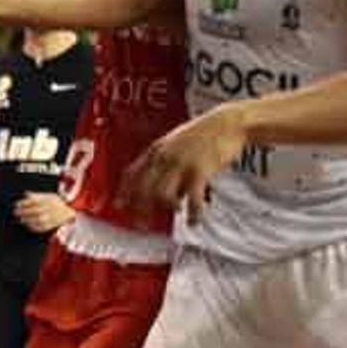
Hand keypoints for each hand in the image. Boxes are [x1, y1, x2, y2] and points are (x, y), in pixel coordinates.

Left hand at [13, 191, 74, 233]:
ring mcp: (50, 218)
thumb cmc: (58, 202)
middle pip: (32, 211)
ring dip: (27, 220)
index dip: (22, 203)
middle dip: (22, 212)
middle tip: (15, 212)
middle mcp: (48, 209)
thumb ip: (36, 195)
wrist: (70, 211)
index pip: (32, 202)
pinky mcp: (51, 225)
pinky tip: (28, 225)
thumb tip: (25, 193)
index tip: (16, 205)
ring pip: (36, 220)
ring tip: (21, 219)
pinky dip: (33, 227)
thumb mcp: (48, 195)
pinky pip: (41, 228)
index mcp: (46, 200)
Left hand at [120, 101, 249, 223]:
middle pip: (143, 187)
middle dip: (140, 208)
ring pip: (162, 194)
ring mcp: (180, 163)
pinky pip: (192, 199)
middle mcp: (164, 157)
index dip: (124, 191)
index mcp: (157, 149)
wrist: (227, 122)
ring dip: (169, 208)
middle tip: (142, 224)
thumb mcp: (179, 146)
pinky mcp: (199, 171)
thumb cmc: (205, 134)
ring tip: (180, 213)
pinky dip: (192, 214)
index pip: (132, 172)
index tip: (119, 205)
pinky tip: (194, 221)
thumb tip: (173, 198)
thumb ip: (171, 170)